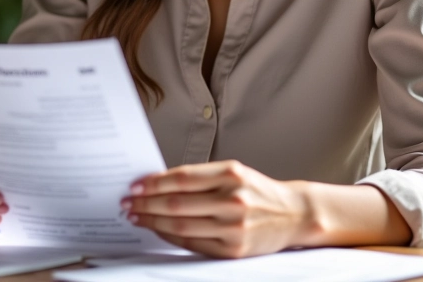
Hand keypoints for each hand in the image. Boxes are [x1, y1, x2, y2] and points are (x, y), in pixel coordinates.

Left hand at [121, 160, 308, 257]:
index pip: (183, 178)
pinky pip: (193, 244)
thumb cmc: (259, 190)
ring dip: (153, 221)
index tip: (135, 184)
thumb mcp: (235, 173)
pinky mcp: (233, 249)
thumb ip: (203, 178)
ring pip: (181, 225)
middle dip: (147, 203)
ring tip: (137, 216)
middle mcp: (233, 199)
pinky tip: (159, 230)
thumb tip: (160, 183)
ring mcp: (234, 226)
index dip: (155, 182)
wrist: (294, 214)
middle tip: (128, 202)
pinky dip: (171, 237)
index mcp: (232, 174)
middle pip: (178, 203)